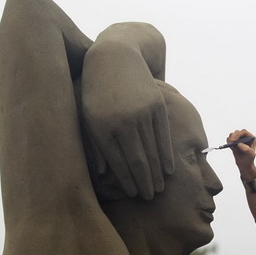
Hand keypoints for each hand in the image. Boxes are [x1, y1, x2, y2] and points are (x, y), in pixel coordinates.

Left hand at [81, 41, 173, 199]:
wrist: (115, 56)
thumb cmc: (96, 90)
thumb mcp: (86, 114)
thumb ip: (94, 143)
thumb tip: (102, 174)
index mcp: (101, 126)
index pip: (118, 162)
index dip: (127, 181)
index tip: (134, 194)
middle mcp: (122, 121)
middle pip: (138, 160)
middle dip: (145, 182)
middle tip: (151, 198)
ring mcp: (142, 113)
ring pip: (152, 151)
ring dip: (157, 173)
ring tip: (160, 189)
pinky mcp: (156, 106)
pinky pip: (164, 136)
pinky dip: (166, 155)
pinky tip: (169, 169)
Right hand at [227, 129, 255, 179]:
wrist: (244, 164)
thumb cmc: (249, 159)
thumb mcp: (250, 155)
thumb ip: (246, 149)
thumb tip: (239, 144)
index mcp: (251, 138)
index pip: (244, 132)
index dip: (239, 134)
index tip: (236, 140)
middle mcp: (245, 137)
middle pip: (237, 132)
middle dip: (233, 136)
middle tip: (232, 142)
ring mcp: (239, 139)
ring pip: (232, 134)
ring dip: (230, 139)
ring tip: (231, 145)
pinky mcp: (234, 142)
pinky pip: (229, 139)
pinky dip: (228, 142)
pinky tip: (231, 147)